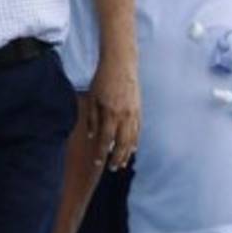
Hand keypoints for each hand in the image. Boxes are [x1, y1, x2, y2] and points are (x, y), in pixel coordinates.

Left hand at [87, 53, 140, 170]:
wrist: (121, 63)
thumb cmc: (102, 78)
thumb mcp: (92, 97)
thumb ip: (92, 118)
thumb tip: (92, 136)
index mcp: (110, 112)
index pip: (105, 139)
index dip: (102, 152)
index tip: (98, 163)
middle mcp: (124, 115)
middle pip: (121, 144)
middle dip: (117, 158)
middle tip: (113, 169)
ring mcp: (134, 113)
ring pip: (132, 139)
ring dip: (127, 153)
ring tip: (123, 163)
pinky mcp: (139, 109)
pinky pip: (138, 130)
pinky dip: (135, 141)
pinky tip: (132, 149)